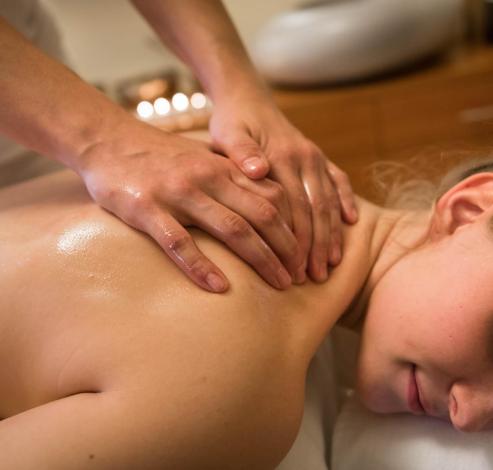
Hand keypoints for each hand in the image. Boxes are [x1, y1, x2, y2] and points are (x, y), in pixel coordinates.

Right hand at [76, 120, 303, 291]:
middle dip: (287, 248)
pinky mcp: (147, 210)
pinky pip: (179, 243)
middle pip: (261, 215)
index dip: (294, 228)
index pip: (273, 198)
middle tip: (300, 277)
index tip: (305, 255)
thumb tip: (271, 204)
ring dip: (261, 259)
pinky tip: (219, 287)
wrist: (110, 140)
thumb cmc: (162, 157)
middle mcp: (208, 179)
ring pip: (232, 229)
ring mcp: (178, 194)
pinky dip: (202, 266)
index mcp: (224, 168)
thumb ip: (234, 180)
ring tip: (279, 284)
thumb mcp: (204, 161)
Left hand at [209, 92, 357, 282]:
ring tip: (331, 264)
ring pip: (329, 201)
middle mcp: (305, 157)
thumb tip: (258, 171)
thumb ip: (241, 152)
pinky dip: (346, 201)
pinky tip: (352, 222)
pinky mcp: (319, 157)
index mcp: (283, 156)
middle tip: (313, 277)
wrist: (247, 97)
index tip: (293, 268)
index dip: (296, 240)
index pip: (295, 207)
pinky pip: (339, 180)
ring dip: (332, 233)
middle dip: (315, 246)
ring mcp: (315, 157)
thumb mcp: (228, 133)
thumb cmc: (233, 121)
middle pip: (316, 209)